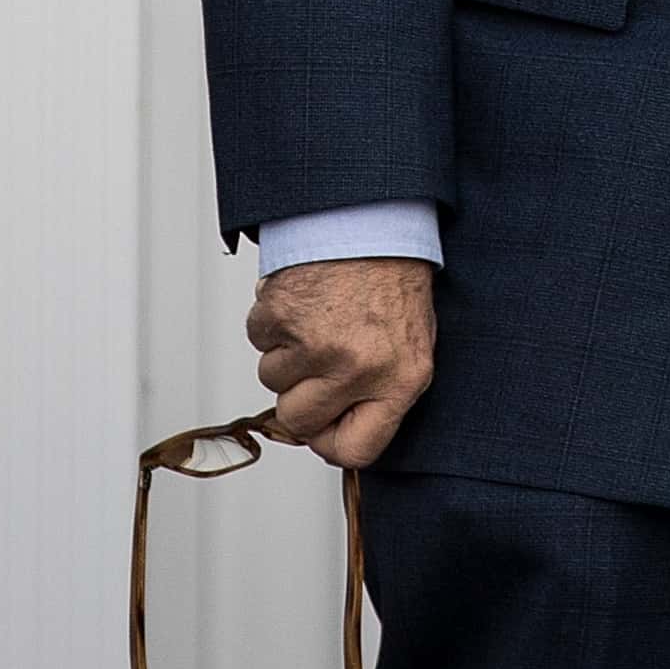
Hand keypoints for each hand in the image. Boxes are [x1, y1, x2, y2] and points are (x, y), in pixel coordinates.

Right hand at [247, 256, 437, 467]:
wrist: (373, 219)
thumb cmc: (393, 278)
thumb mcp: (411, 343)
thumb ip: (382, 393)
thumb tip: (342, 432)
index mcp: (399, 379)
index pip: (355, 449)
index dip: (330, 441)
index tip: (324, 427)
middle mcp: (358, 367)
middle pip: (297, 420)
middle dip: (299, 396)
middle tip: (317, 361)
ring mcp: (316, 343)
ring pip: (271, 379)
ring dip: (286, 353)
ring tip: (320, 317)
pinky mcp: (281, 316)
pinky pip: (259, 339)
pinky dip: (272, 322)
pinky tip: (304, 299)